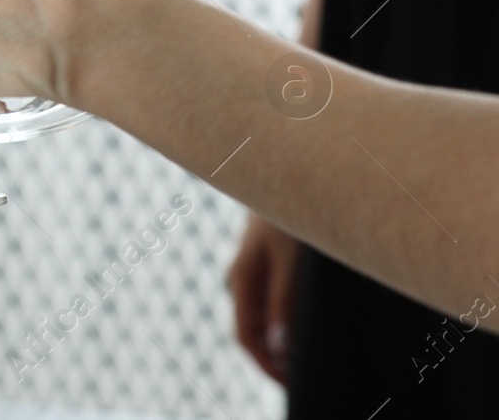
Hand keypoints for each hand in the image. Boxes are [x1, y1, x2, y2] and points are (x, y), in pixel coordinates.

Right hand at [227, 213, 298, 383]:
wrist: (288, 169)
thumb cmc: (290, 209)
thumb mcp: (290, 257)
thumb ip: (285, 301)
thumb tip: (281, 348)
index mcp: (242, 278)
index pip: (246, 337)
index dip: (267, 366)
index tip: (293, 385)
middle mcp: (243, 277)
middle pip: (255, 329)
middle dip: (277, 356)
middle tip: (306, 376)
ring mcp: (254, 268)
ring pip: (265, 315)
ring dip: (284, 337)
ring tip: (311, 352)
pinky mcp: (269, 259)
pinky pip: (273, 299)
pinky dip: (288, 318)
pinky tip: (308, 319)